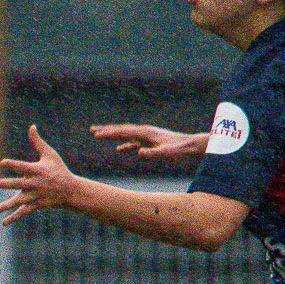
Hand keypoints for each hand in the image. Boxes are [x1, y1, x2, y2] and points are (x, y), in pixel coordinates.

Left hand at [0, 125, 78, 224]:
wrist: (71, 190)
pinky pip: (23, 212)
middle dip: (4, 184)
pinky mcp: (35, 204)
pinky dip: (14, 218)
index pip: (22, 166)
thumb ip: (38, 142)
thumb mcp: (50, 154)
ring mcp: (35, 195)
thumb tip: (31, 126)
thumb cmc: (59, 170)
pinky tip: (3, 222)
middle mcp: (34, 183)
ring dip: (5, 206)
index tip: (2, 162)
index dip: (13, 164)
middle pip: (17, 184)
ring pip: (18, 201)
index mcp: (37, 170)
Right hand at [90, 123, 207, 161]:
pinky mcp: (151, 142)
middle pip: (122, 130)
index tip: (95, 135)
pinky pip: (134, 142)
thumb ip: (153, 153)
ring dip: (113, 135)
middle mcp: (145, 132)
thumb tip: (138, 153)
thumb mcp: (167, 153)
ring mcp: (148, 137)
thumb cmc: (180, 150)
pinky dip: (125, 144)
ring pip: (126, 135)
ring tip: (100, 135)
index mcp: (146, 133)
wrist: (192, 146)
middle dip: (107, 130)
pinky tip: (120, 149)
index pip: (123, 132)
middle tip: (91, 130)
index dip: (109, 134)